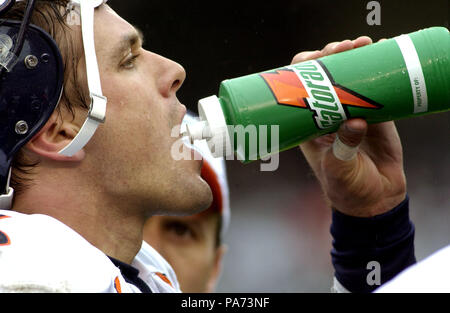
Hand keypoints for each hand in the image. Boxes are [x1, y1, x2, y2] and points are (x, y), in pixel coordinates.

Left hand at [292, 37, 405, 216]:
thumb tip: (355, 122)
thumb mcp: (338, 169)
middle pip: (323, 75)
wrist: (375, 198)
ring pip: (348, 75)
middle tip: (341, 47)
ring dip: (353, 56)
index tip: (314, 58)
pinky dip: (377, 69)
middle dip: (329, 56)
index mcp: (307, 123)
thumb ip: (343, 149)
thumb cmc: (346, 188)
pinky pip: (373, 86)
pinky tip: (380, 53)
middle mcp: (326, 112)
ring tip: (362, 44)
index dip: (303, 69)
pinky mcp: (375, 112)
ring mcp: (351, 109)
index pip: (298, 87)